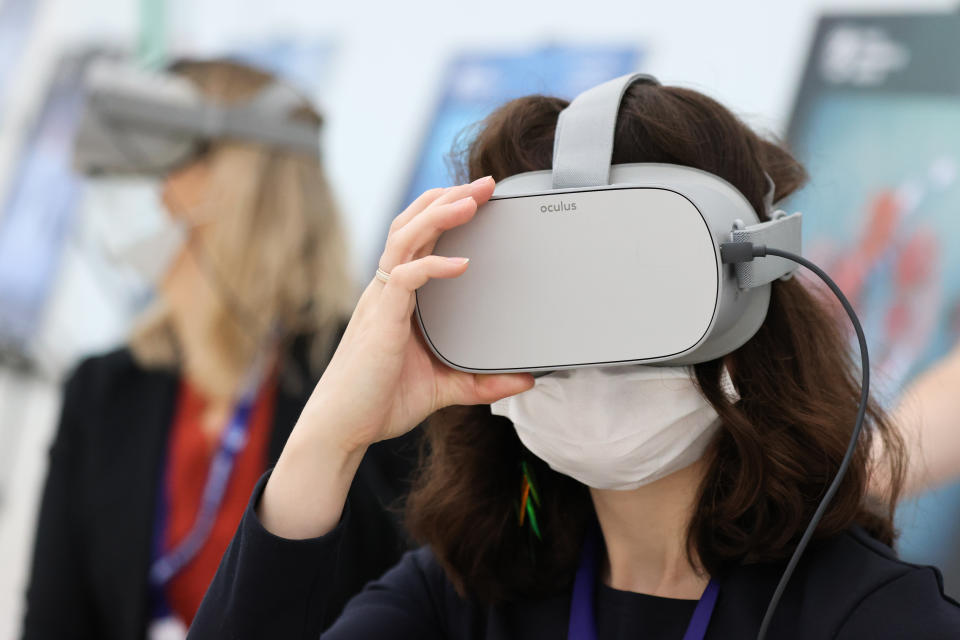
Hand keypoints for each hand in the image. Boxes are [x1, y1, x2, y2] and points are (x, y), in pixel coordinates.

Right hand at [304, 176, 534, 452]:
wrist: (342, 428)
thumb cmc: (380, 402)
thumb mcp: (444, 388)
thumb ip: (482, 382)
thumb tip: (526, 379)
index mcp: (397, 297)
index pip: (419, 239)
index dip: (444, 212)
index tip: (479, 198)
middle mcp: (387, 289)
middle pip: (411, 224)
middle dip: (447, 198)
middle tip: (486, 184)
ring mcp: (382, 301)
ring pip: (405, 238)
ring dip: (439, 214)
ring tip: (472, 199)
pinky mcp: (381, 319)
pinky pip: (406, 277)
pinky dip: (434, 266)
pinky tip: (463, 264)